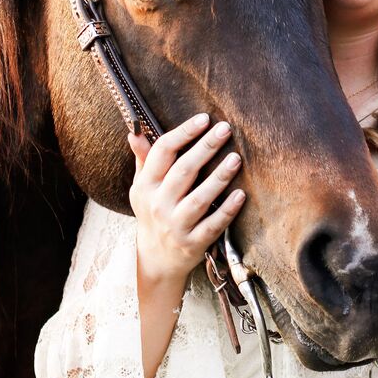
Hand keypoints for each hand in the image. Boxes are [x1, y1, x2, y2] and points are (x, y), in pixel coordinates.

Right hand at [128, 113, 245, 287]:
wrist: (156, 259)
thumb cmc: (152, 213)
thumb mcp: (142, 188)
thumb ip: (144, 159)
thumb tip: (136, 132)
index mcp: (146, 186)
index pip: (162, 152)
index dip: (184, 133)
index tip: (204, 119)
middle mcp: (158, 204)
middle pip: (183, 171)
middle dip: (205, 148)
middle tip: (225, 129)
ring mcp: (175, 225)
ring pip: (199, 199)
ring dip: (219, 177)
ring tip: (236, 159)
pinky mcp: (192, 243)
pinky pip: (212, 225)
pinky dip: (227, 210)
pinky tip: (241, 195)